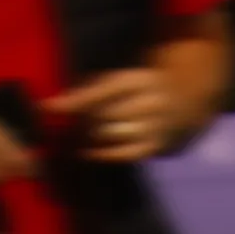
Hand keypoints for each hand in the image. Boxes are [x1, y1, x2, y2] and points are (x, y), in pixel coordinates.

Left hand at [53, 64, 180, 164]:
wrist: (187, 102)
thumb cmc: (142, 88)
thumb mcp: (122, 79)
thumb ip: (91, 89)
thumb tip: (56, 105)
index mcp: (139, 80)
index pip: (101, 91)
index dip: (74, 100)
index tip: (47, 107)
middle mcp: (149, 103)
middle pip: (102, 115)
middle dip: (81, 120)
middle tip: (66, 124)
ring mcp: (155, 127)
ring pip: (109, 134)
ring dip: (88, 136)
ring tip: (76, 135)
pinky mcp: (155, 148)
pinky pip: (122, 154)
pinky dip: (101, 153)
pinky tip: (86, 152)